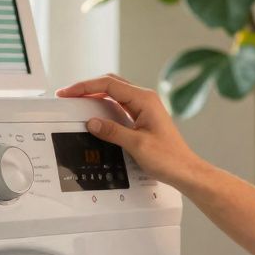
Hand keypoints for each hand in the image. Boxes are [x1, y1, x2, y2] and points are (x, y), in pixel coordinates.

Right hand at [56, 73, 204, 185]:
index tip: (69, 92)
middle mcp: (145, 99)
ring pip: (114, 94)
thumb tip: (92, 122)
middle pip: (111, 84)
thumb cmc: (169, 158)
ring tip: (78, 101)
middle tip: (69, 94)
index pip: (109, 84)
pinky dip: (104, 106)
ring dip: (95, 96)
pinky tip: (95, 113)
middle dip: (88, 87)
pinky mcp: (143, 118)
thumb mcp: (137, 145)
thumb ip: (112, 131)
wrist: (185, 170)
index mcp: (145, 99)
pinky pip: (119, 105)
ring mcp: (144, 108)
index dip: (86, 86)